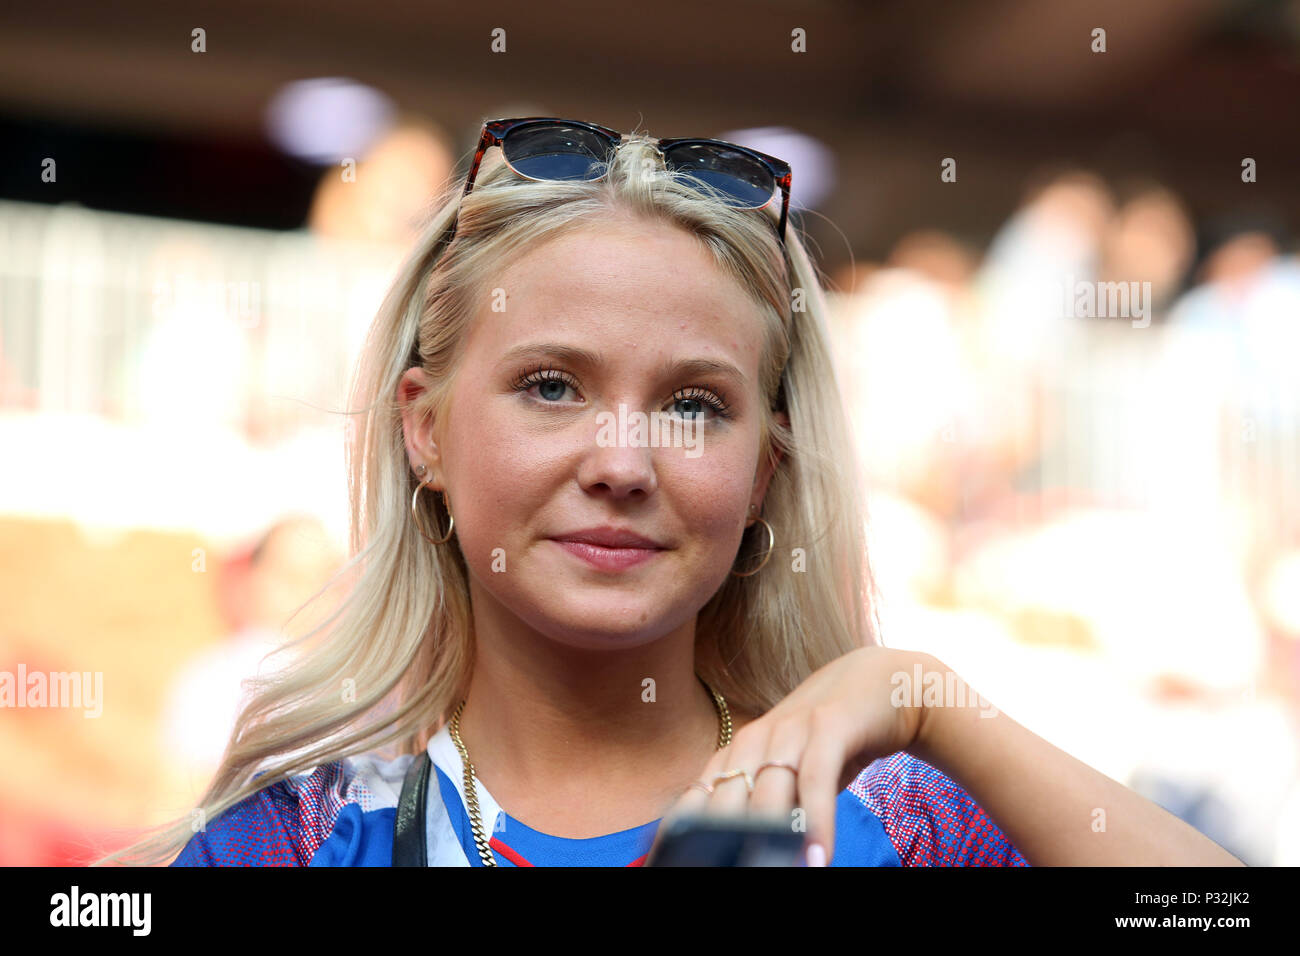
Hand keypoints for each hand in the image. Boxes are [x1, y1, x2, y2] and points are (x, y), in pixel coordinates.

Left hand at [648, 646, 933, 865]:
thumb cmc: (832, 742)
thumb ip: (766, 806)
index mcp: (738, 752)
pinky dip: (815, 820)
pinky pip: (817, 779)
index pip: (697, 800)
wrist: (883, 683)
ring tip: (772, 871)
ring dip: (767, 841)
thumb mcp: (793, 773)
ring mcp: (792, 729)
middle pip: (726, 802)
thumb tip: (739, 852)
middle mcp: (756, 739)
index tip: (675, 863)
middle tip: (730, 871)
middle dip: (722, 844)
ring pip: (766, 792)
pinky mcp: (830, 724)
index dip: (683, 835)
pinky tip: (819, 857)